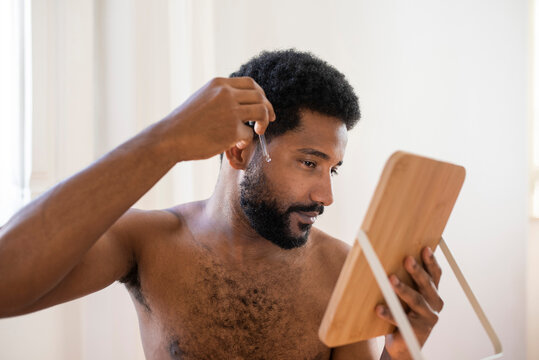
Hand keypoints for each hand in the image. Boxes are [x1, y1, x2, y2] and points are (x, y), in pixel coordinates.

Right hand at [160, 77, 275, 160]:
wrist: (170, 138)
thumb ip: (221, 96)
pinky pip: (250, 134)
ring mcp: (230, 111)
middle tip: (268, 120)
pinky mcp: (232, 130)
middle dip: (268, 109)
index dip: (260, 95)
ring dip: (264, 123)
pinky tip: (236, 144)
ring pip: (261, 112)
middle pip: (260, 96)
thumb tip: (244, 101)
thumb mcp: (203, 98)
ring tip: (258, 132)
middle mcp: (226, 94)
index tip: (263, 105)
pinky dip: (247, 140)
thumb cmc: (185, 123)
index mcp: (219, 84)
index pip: (250, 83)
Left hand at [376, 247, 443, 359]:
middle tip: (407, 259)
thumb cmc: (402, 312)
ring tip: (390, 279)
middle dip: (416, 271)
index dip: (431, 262)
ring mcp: (428, 318)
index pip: (435, 275)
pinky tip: (378, 308)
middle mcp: (434, 304)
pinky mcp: (418, 331)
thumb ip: (406, 280)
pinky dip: (389, 313)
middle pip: (426, 285)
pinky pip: (402, 320)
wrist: (403, 343)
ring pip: (416, 300)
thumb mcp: (406, 295)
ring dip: (403, 289)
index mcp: (433, 292)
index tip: (425, 248)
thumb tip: (389, 256)